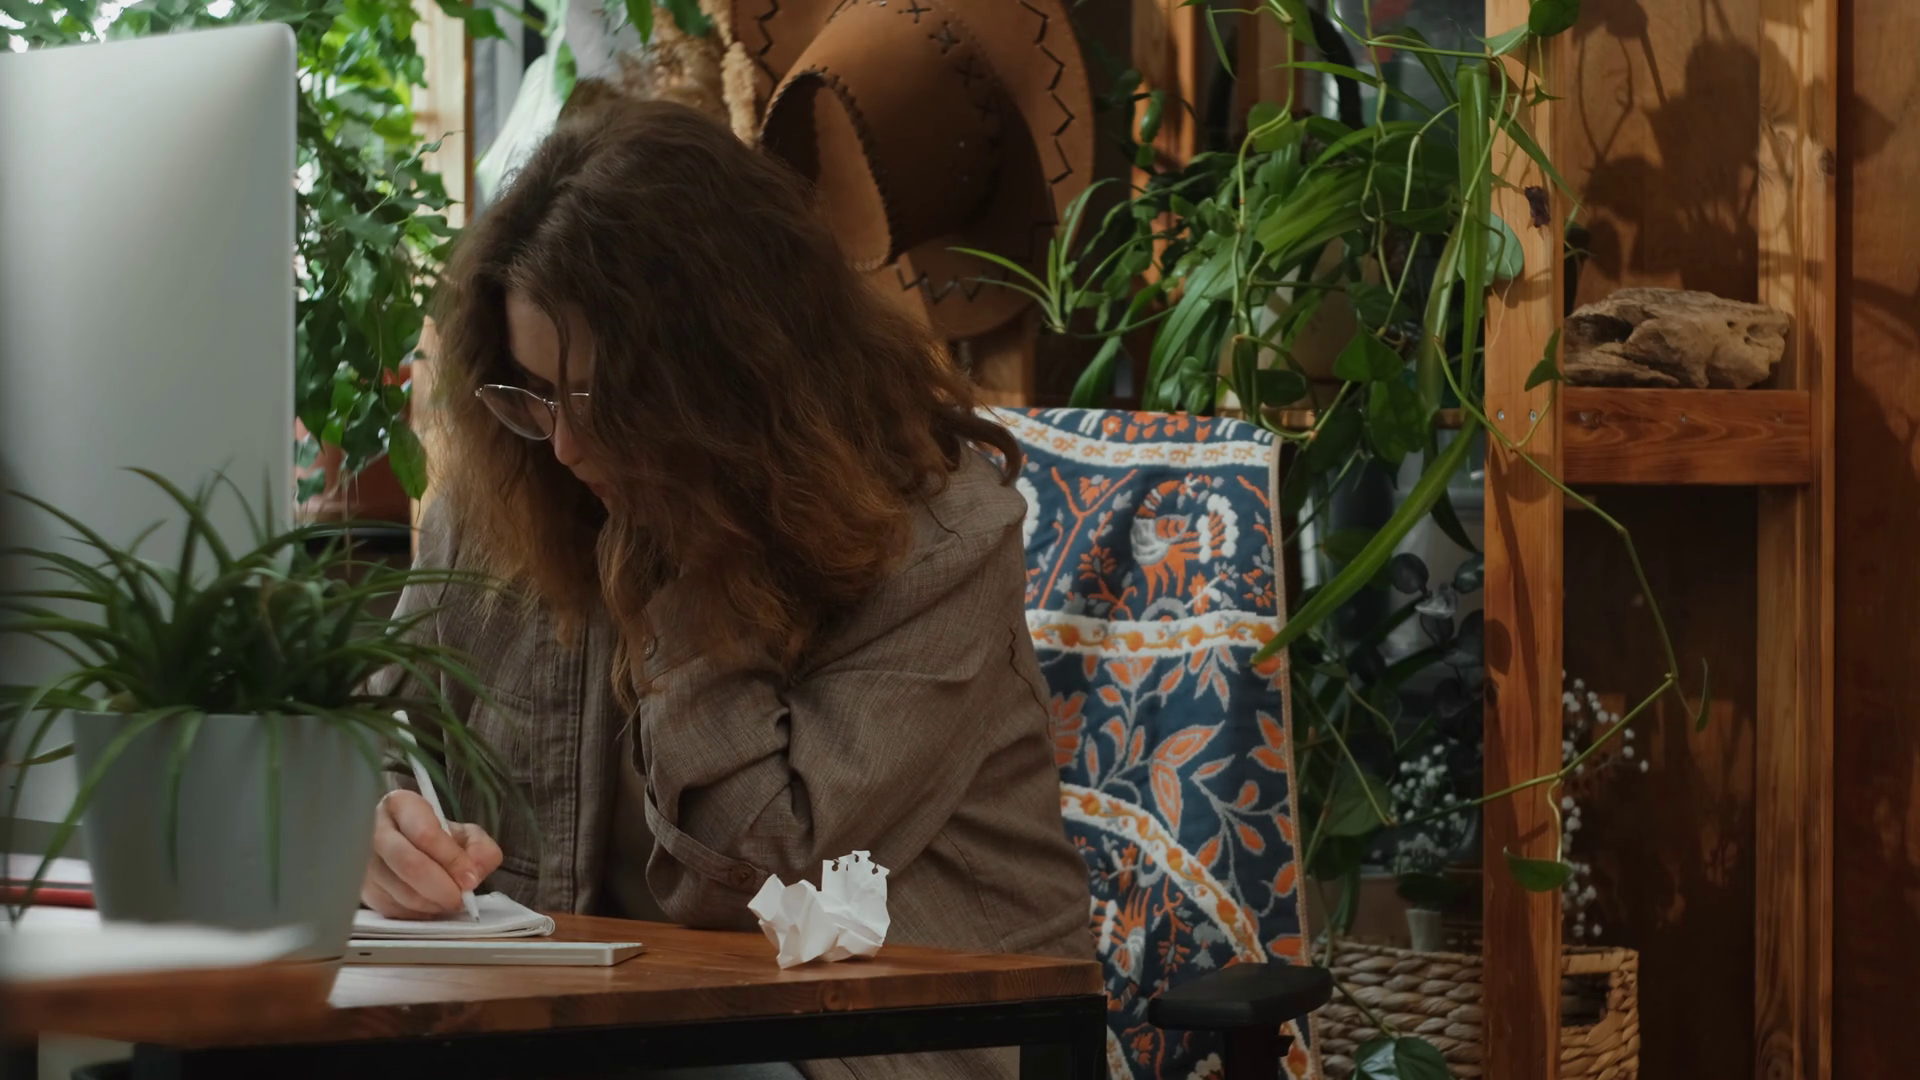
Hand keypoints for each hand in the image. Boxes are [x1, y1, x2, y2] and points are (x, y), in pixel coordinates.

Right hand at [360, 790, 503, 918]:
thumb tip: (471, 876)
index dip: (451, 860)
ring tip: (447, 900)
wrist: (408, 848)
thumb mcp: (466, 834)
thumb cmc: (438, 838)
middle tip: (460, 899)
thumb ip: (480, 850)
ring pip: (400, 891)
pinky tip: (429, 905)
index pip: (425, 834)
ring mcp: (362, 861)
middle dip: (441, 888)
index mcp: (401, 805)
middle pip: (409, 864)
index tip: (470, 879)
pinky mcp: (361, 890)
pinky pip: (392, 909)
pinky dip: (417, 913)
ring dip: (431, 903)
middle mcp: (373, 829)